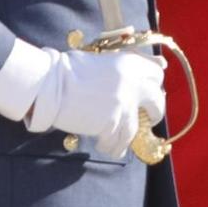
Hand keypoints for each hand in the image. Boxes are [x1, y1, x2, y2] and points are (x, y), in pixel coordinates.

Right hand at [23, 48, 166, 157]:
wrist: (50, 85)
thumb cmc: (69, 71)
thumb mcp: (102, 60)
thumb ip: (126, 66)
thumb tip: (157, 64)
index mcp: (131, 64)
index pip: (157, 75)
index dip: (154, 85)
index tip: (149, 94)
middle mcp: (133, 85)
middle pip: (157, 103)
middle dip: (155, 112)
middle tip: (151, 118)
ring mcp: (123, 106)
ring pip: (135, 129)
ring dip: (127, 137)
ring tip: (119, 143)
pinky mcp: (110, 124)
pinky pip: (116, 141)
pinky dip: (111, 146)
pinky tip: (104, 146)